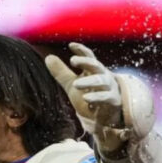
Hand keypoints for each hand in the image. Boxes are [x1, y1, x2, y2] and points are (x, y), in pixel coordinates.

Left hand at [47, 43, 155, 159]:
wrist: (105, 117)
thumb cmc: (90, 96)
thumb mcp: (72, 84)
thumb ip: (61, 72)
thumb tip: (48, 57)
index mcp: (93, 70)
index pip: (89, 57)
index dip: (81, 50)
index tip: (71, 45)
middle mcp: (102, 76)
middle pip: (96, 65)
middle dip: (85, 61)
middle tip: (73, 61)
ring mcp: (109, 88)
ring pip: (101, 80)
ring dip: (88, 81)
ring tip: (75, 84)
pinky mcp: (113, 101)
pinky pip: (106, 97)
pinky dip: (96, 97)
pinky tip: (86, 99)